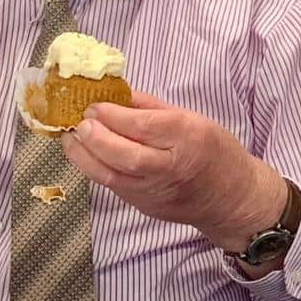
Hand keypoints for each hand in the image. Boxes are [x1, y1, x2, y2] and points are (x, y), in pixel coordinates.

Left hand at [63, 91, 288, 256]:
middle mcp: (171, 166)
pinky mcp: (144, 206)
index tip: (93, 104)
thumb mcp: (194, 118)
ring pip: (112, 177)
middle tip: (80, 122)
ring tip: (70, 139)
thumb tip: (117, 94)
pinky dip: (95, 169)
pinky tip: (85, 155)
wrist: (230, 198)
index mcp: (188, 136)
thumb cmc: (215, 151)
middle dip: (96, 137)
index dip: (113, 115)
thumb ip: (153, 107)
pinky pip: (114, 186)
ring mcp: (155, 191)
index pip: (143, 126)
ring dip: (84, 157)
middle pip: (125, 155)